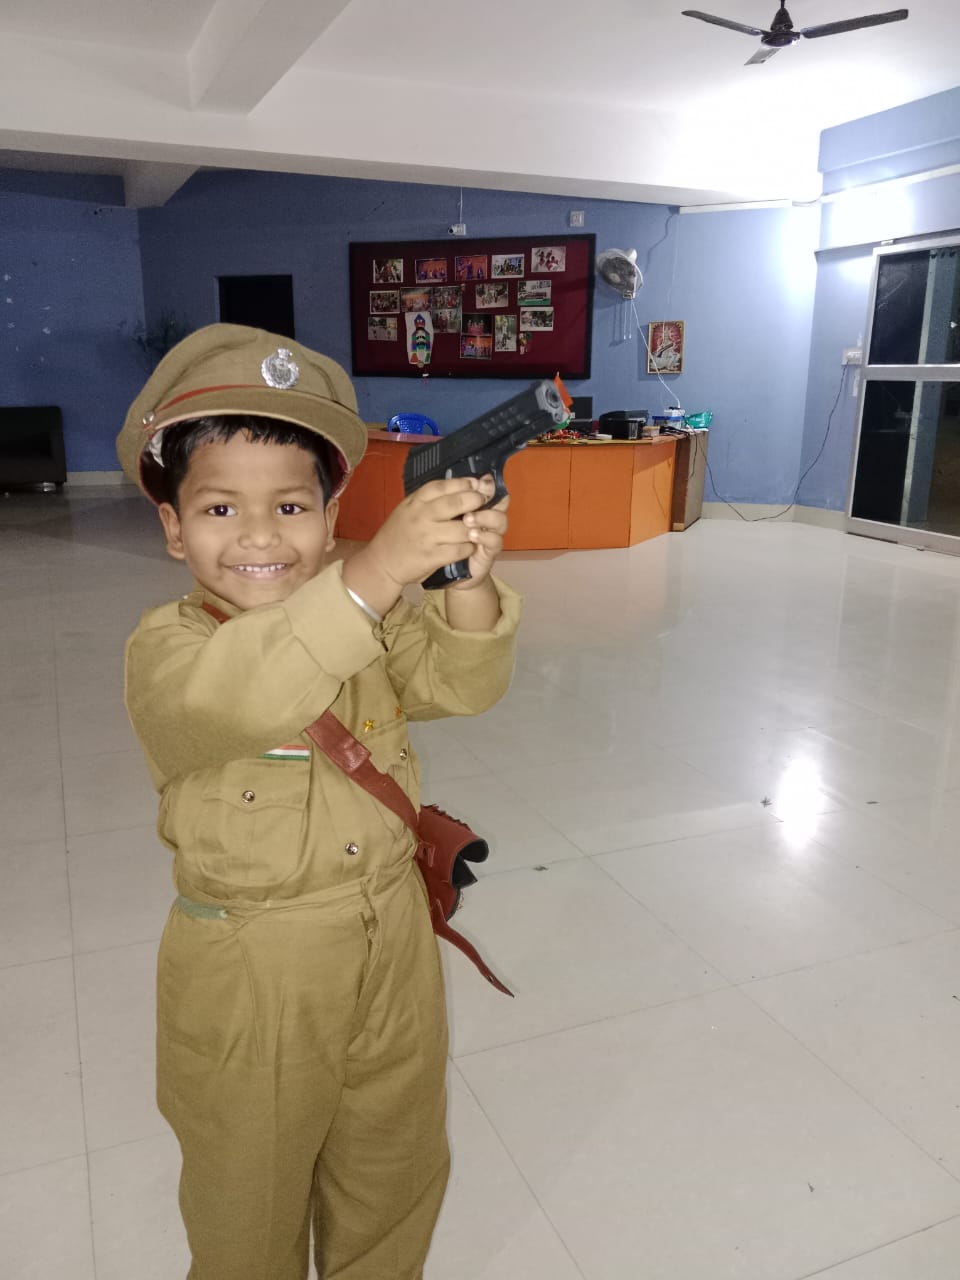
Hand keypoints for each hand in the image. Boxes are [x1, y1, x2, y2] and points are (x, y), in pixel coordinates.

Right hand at [343, 476, 500, 614]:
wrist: (382, 562)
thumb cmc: (399, 532)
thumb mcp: (408, 508)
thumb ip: (430, 498)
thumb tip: (462, 484)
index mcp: (415, 501)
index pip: (442, 486)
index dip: (462, 483)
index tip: (476, 484)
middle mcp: (421, 516)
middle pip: (455, 503)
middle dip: (475, 500)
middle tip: (483, 502)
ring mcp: (427, 537)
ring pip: (462, 528)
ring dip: (475, 527)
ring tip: (479, 526)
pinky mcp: (432, 557)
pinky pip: (460, 549)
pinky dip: (469, 547)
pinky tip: (470, 545)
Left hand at [449, 476, 509, 591]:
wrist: (443, 574)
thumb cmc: (440, 542)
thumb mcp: (438, 519)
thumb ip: (446, 501)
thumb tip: (450, 481)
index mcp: (475, 506)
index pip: (489, 489)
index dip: (488, 484)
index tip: (479, 481)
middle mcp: (486, 518)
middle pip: (499, 501)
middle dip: (487, 496)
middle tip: (474, 497)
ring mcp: (490, 534)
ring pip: (500, 520)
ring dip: (485, 517)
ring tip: (468, 520)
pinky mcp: (489, 552)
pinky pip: (495, 541)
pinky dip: (485, 536)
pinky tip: (472, 536)